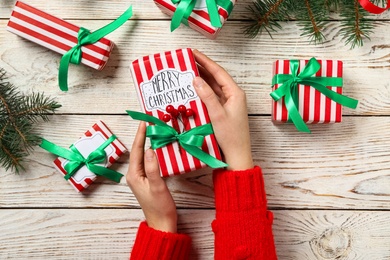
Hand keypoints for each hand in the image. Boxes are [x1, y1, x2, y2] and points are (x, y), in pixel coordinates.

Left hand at [126, 122, 176, 232]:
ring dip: (147, 143)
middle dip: (143, 136)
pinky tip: (157, 148)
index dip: (140, 135)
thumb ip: (152, 168)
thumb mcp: (157, 186)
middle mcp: (134, 175)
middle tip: (149, 123)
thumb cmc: (160, 207)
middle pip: (138, 151)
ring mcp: (140, 178)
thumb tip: (150, 149)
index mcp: (134, 175)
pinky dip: (152, 153)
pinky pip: (148, 162)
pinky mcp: (146, 180)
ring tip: (153, 131)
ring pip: (143, 156)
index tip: (144, 122)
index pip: (136, 150)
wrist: (162, 223)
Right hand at [192, 49, 253, 170]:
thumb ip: (207, 96)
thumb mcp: (217, 115)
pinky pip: (211, 97)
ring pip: (213, 87)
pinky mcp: (223, 111)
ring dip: (201, 80)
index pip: (218, 72)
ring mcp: (228, 104)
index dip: (205, 61)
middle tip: (187, 60)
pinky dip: (202, 92)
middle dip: (202, 68)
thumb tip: (196, 79)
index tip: (193, 52)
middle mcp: (233, 96)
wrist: (236, 155)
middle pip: (215, 78)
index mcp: (235, 93)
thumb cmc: (230, 136)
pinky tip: (192, 89)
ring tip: (186, 71)